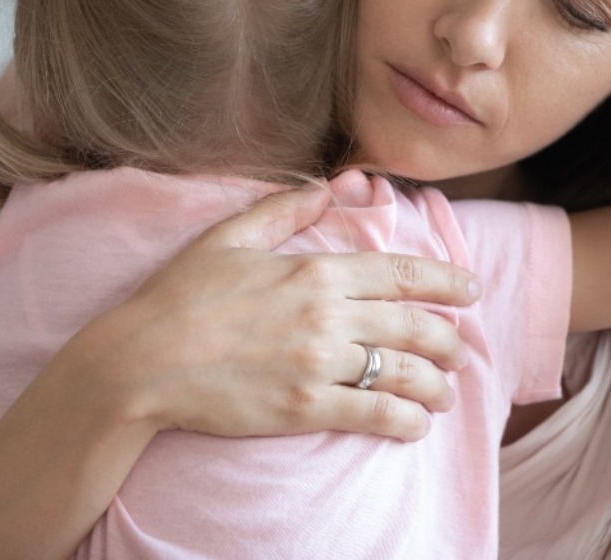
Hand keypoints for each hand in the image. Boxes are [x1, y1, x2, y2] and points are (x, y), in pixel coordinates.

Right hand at [74, 185, 480, 441]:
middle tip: (462, 349)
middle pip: (414, 325)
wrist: (140, 361)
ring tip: (445, 393)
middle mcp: (327, 314)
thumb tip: (331, 185)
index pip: (401, 273)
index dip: (446, 280)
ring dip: (436, 385)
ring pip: (402, 372)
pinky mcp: (303, 408)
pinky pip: (372, 414)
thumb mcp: (230, 235)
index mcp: (315, 269)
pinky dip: (404, 421)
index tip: (470, 288)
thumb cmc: (180, 295)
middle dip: (449, 339)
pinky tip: (415, 425)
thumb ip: (287, 208)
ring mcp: (317, 363)